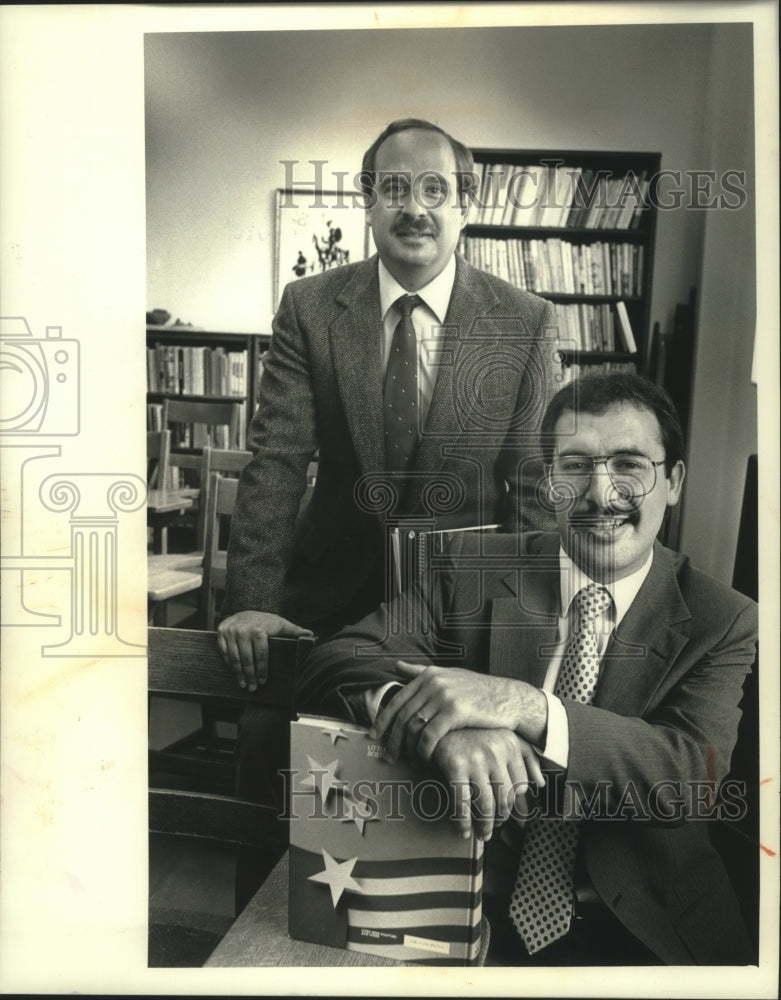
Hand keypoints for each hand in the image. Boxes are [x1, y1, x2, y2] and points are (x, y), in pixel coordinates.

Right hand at [216, 610, 312, 690]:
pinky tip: (234, 672)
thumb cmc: (266, 620)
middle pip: (246, 659)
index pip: (261, 655)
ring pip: (234, 658)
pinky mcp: (221, 632)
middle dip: (250, 676)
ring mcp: (230, 631)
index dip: (262, 670)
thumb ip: (295, 631)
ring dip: (238, 673)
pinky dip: (229, 664)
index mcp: (258, 630)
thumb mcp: (281, 624)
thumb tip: (311, 635)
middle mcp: (242, 630)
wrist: (246, 608)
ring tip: (244, 683)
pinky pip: (223, 652)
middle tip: (253, 687)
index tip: (263, 681)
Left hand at [371, 661, 546, 763]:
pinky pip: (429, 736)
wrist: (509, 699)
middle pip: (402, 716)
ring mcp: (443, 696)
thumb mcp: (449, 675)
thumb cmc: (478, 691)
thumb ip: (421, 672)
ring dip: (407, 748)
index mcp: (429, 674)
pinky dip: (423, 751)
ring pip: (414, 727)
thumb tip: (396, 666)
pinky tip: (425, 760)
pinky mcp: (454, 711)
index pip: (397, 700)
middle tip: (388, 756)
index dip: (383, 719)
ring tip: (408, 761)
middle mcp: (433, 682)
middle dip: (392, 739)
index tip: (374, 734)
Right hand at [432, 728, 543, 841]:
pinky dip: (462, 822)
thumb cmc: (473, 732)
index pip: (520, 786)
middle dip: (500, 819)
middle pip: (505, 798)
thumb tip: (541, 783)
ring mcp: (475, 759)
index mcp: (510, 744)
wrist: (439, 723)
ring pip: (486, 805)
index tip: (504, 812)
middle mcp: (496, 751)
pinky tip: (463, 830)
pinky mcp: (455, 766)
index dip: (512, 803)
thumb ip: (526, 757)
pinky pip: (462, 803)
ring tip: (482, 833)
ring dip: (484, 826)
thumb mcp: (503, 737)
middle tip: (493, 827)